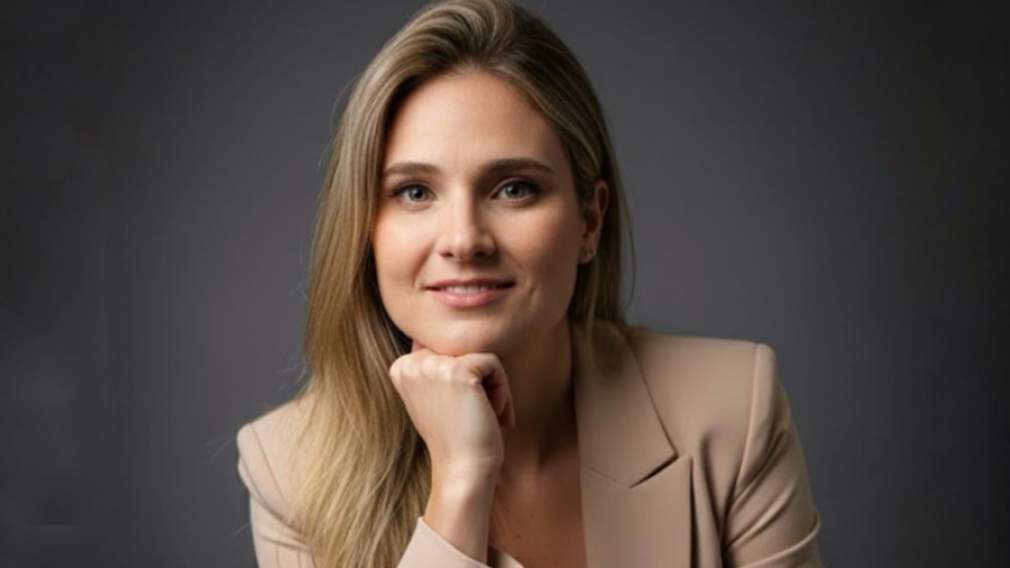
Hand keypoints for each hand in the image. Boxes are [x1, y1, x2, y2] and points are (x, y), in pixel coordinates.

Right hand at [388, 338, 516, 478]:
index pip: (447, 350)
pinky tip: (492, 415)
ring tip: (486, 415)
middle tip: (480, 414)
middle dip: (480, 382)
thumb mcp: (435, 397)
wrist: (462, 471)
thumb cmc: (456, 437)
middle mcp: (411, 363)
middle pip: (464, 350)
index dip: (464, 379)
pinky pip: (493, 364)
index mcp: (402, 367)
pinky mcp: (458, 371)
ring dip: (493, 387)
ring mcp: (433, 366)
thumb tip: (454, 334)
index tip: (463, 411)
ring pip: (480, 357)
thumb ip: (436, 366)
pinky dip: (502, 391)